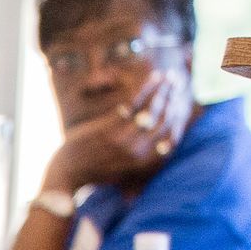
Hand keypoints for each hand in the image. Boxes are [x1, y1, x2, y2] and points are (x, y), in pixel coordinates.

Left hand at [43, 73, 189, 192]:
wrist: (67, 173)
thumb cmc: (95, 172)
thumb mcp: (126, 170)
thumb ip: (145, 159)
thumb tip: (165, 149)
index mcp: (145, 162)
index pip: (171, 135)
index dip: (180, 115)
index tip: (183, 100)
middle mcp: (139, 150)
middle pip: (165, 119)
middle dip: (174, 97)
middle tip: (179, 82)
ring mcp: (125, 139)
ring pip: (153, 109)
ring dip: (164, 89)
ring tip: (170, 76)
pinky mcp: (111, 128)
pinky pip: (135, 103)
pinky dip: (147, 88)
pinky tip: (154, 78)